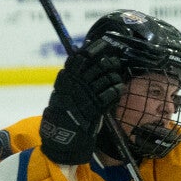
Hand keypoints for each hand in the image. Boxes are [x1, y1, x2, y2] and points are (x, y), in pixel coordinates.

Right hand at [39, 42, 126, 164]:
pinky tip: (118, 88)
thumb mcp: (63, 91)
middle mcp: (75, 85)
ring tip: (116, 77)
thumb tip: (86, 54)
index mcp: (66, 79)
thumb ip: (74, 76)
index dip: (95, 48)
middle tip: (115, 62)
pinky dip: (117, 89)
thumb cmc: (64, 112)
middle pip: (98, 65)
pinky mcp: (96, 108)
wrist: (62, 137)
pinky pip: (111, 93)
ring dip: (115, 76)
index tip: (104, 43)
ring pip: (107, 77)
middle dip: (110, 62)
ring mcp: (86, 96)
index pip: (80, 57)